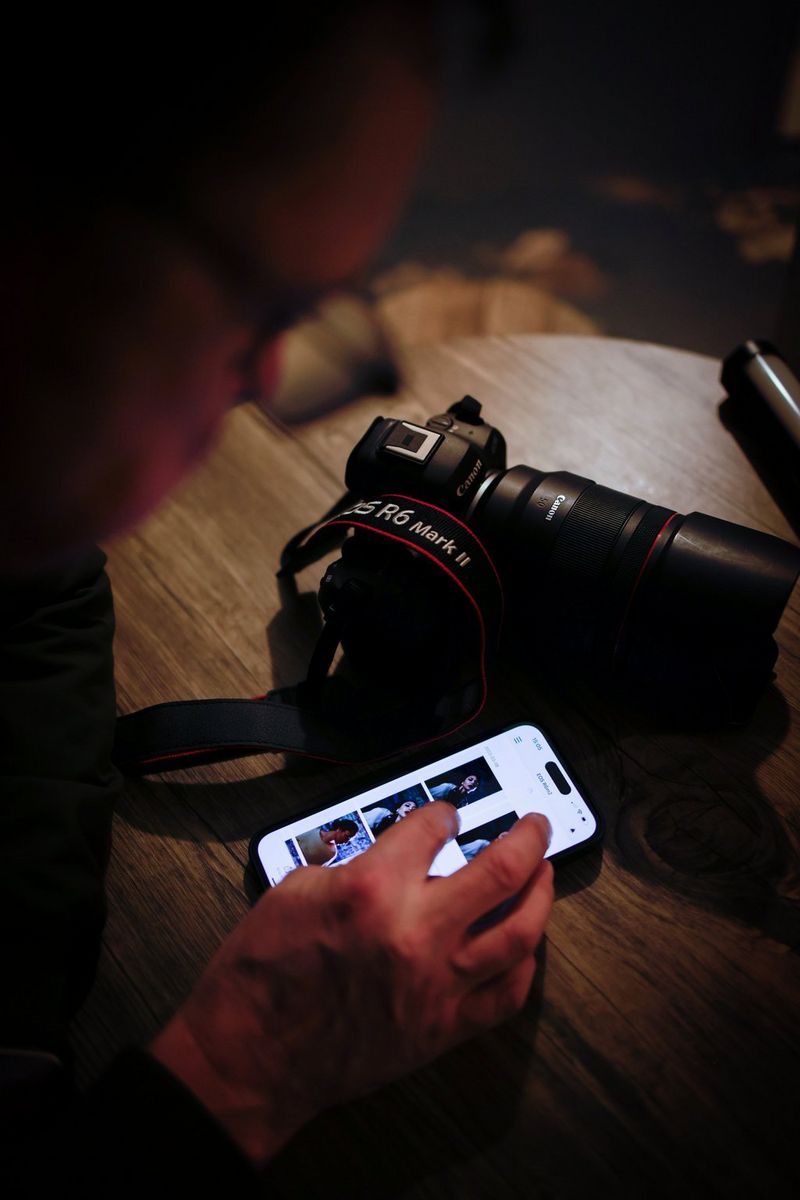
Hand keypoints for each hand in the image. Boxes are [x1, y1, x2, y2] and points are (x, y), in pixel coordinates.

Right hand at [150, 803, 552, 1164]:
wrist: (251, 1056)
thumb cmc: (262, 976)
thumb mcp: (294, 890)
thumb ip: (355, 865)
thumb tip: (392, 855)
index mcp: (373, 890)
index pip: (433, 828)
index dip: (443, 813)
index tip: (447, 814)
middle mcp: (415, 933)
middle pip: (501, 870)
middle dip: (528, 837)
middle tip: (536, 824)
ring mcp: (437, 984)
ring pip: (519, 933)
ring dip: (541, 894)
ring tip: (545, 872)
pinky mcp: (443, 1029)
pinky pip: (506, 996)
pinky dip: (525, 967)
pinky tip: (526, 948)